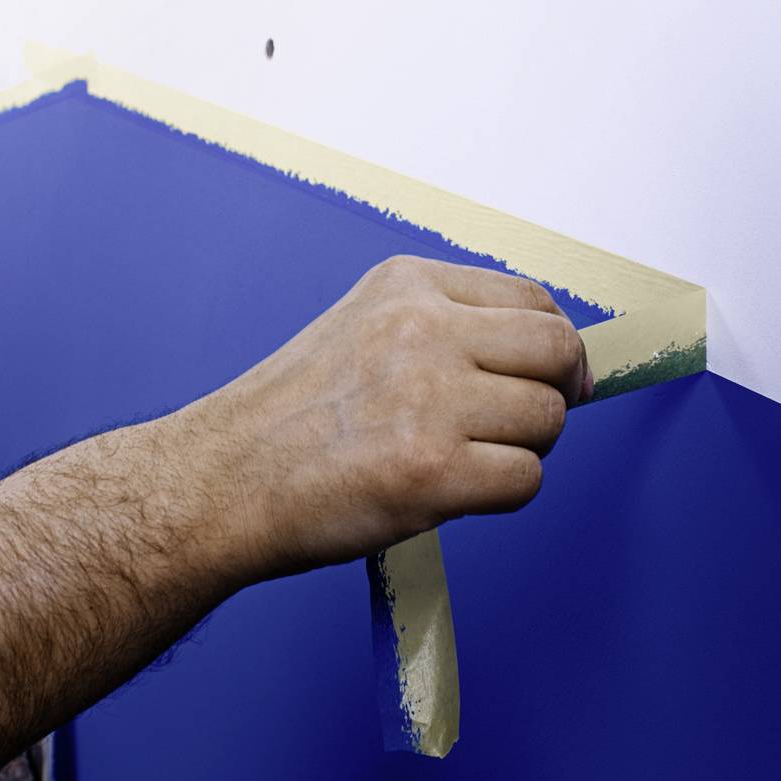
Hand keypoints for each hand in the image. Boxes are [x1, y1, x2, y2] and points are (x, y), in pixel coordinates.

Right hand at [190, 254, 592, 578]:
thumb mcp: (365, 328)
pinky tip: (451, 492)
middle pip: (558, 351)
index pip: (533, 299)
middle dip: (557, 393)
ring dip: (522, 449)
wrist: (223, 480)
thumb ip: (447, 327)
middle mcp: (423, 329)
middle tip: (525, 424)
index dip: (555, 345)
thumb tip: (555, 358)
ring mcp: (429, 400)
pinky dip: (501, 495)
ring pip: (548, 419)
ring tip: (463, 459)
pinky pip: (526, 479)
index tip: (552, 375)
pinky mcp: (432, 472)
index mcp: (408, 286)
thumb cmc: (292, 417)